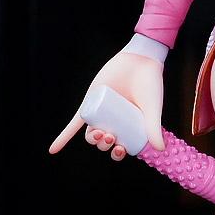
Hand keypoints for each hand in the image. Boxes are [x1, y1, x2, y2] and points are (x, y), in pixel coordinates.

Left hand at [49, 52, 165, 157]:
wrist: (138, 61)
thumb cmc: (150, 85)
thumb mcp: (152, 109)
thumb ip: (154, 127)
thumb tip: (160, 150)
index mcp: (130, 125)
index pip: (121, 145)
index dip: (118, 152)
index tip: (120, 150)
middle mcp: (114, 120)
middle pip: (105, 140)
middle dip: (104, 145)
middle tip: (109, 137)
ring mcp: (101, 111)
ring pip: (91, 132)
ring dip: (91, 140)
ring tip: (98, 135)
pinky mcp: (89, 102)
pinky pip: (76, 121)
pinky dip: (65, 136)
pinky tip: (54, 149)